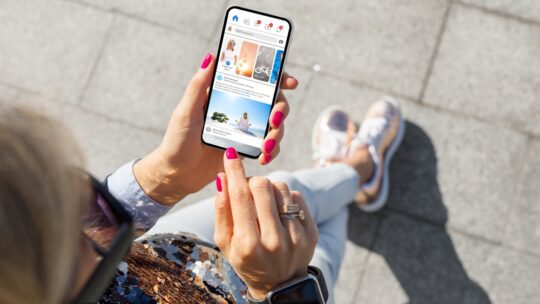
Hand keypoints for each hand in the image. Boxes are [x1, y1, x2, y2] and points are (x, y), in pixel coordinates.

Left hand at [134, 53, 298, 204]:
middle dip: (281, 110)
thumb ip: (198, 85)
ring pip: (275, 127)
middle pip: (274, 103)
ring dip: (277, 135)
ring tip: (265, 148)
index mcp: (227, 96)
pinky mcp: (247, 150)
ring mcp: (245, 131)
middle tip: (275, 120)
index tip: (289, 82)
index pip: (257, 81)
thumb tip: (212, 56)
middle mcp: (240, 110)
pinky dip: (271, 152)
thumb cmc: (177, 140)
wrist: (176, 174)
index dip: (277, 78)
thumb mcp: (185, 111)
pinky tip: (262, 158)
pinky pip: (269, 148)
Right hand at [214, 148, 318, 299]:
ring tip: (264, 202)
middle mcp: (275, 241)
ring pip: (282, 187)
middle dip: (252, 181)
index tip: (230, 153)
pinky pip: (297, 197)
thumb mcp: (225, 242)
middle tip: (248, 189)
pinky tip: (279, 210)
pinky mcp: (311, 232)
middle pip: (263, 187)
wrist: (279, 284)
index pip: (240, 196)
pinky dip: (285, 197)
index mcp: (249, 244)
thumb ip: (222, 211)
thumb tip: (222, 178)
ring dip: (269, 187)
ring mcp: (296, 237)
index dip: (234, 171)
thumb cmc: (246, 260)